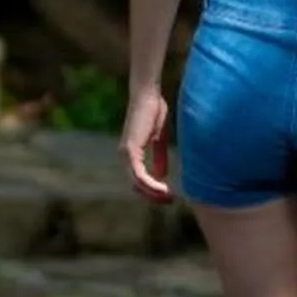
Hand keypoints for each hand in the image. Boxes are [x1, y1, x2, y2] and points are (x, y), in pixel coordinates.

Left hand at [120, 85, 172, 202]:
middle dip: (153, 195)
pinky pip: (139, 174)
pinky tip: (164, 188)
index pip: (139, 179)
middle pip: (137, 185)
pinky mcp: (130, 151)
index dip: (152, 190)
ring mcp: (126, 154)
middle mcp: (125, 156)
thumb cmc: (154, 111)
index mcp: (132, 154)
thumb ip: (159, 157)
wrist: (148, 95)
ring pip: (137, 183)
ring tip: (169, 197)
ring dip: (153, 193)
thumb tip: (162, 175)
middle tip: (170, 200)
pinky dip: (151, 184)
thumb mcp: (159, 139)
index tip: (168, 195)